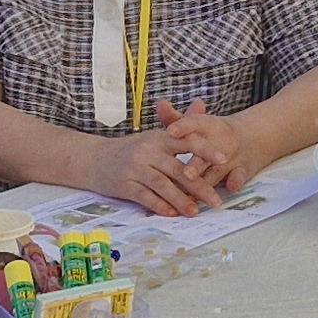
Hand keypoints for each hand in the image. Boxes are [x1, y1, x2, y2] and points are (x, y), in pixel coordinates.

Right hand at [92, 126, 220, 215]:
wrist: (94, 159)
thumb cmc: (132, 149)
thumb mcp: (156, 135)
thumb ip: (181, 123)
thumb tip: (202, 104)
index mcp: (159, 138)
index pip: (186, 141)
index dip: (206, 150)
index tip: (223, 160)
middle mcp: (147, 151)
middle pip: (177, 169)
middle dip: (199, 186)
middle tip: (216, 200)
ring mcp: (134, 168)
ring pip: (162, 185)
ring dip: (180, 200)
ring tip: (195, 211)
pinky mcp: (124, 184)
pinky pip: (144, 196)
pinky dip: (159, 205)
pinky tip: (172, 213)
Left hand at [164, 101, 253, 195]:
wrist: (255, 136)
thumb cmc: (215, 133)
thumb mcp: (198, 124)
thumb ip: (175, 118)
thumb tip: (160, 103)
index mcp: (207, 126)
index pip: (194, 124)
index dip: (182, 126)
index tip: (170, 131)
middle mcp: (219, 140)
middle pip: (205, 152)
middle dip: (195, 164)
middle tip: (185, 173)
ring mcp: (232, 156)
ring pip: (217, 170)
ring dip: (207, 181)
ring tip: (195, 193)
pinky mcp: (243, 169)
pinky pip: (240, 175)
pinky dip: (236, 181)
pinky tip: (230, 187)